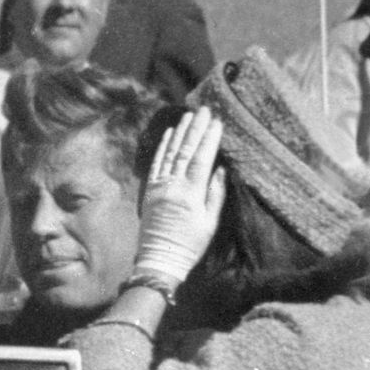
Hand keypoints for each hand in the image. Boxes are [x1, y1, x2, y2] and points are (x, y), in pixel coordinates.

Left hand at [135, 107, 226, 283]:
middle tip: (204, 109)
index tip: (217, 122)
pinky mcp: (149, 191)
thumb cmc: (190, 244)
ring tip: (188, 116)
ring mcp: (159, 187)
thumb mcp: (210, 223)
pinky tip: (169, 134)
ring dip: (179, 133)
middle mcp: (172, 186)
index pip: (201, 159)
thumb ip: (215, 194)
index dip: (209, 139)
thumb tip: (220, 169)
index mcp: (190, 194)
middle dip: (196, 128)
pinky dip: (163, 147)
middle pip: (185, 151)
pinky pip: (156, 163)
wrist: (159, 259)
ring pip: (170, 153)